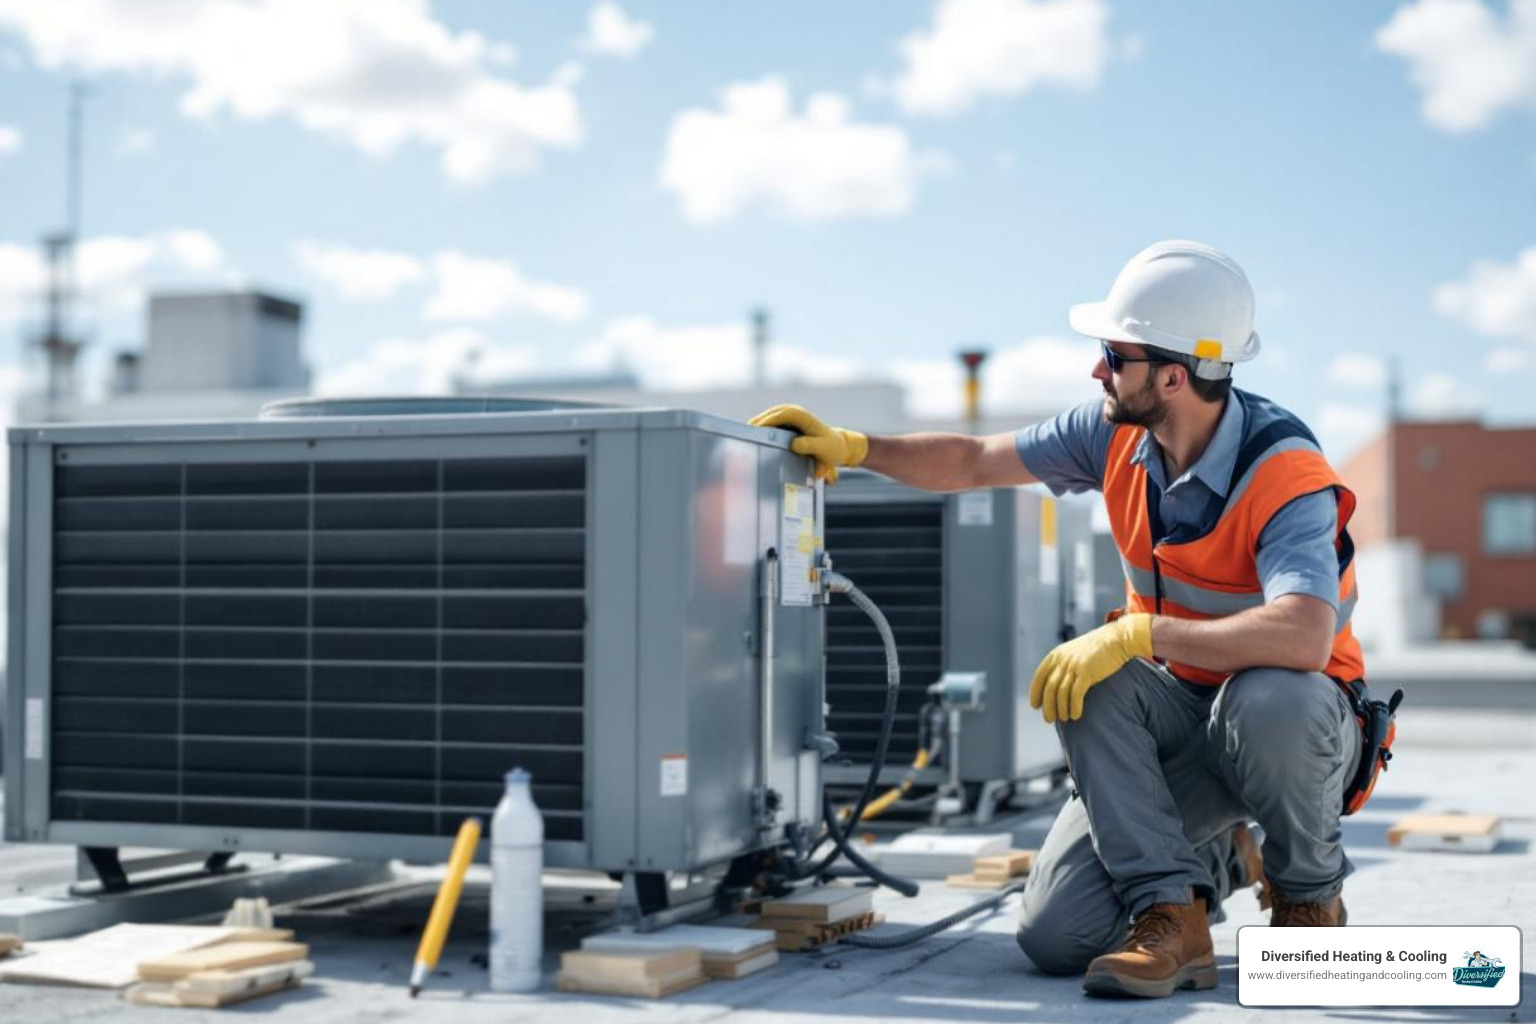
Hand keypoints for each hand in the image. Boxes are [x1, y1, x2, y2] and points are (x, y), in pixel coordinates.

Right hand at [749, 404, 868, 482]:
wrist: (837, 445)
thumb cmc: (831, 448)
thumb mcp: (824, 448)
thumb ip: (810, 446)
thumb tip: (793, 444)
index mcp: (802, 416)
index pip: (780, 415)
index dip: (766, 422)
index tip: (755, 431)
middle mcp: (793, 411)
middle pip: (769, 414)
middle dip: (756, 424)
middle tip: (743, 437)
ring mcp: (788, 415)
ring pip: (767, 417)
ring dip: (756, 426)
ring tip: (745, 439)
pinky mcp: (785, 421)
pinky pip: (769, 422)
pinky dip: (760, 429)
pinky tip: (753, 440)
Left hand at [1029, 614, 1153, 722]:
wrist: (1117, 639)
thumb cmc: (1097, 650)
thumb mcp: (1074, 653)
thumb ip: (1063, 665)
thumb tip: (1056, 686)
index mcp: (1057, 655)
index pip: (1039, 676)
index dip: (1035, 692)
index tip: (1036, 706)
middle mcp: (1062, 660)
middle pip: (1049, 688)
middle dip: (1047, 706)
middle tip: (1049, 719)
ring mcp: (1074, 666)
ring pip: (1061, 693)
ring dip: (1061, 709)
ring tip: (1065, 719)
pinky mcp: (1087, 672)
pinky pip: (1076, 694)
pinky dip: (1074, 707)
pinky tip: (1076, 715)